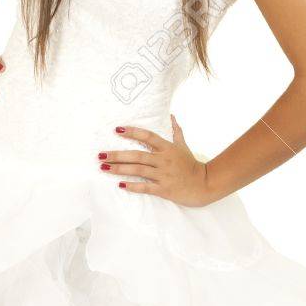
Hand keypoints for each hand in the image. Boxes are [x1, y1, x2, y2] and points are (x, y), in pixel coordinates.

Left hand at [99, 115, 214, 206]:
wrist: (204, 184)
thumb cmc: (192, 165)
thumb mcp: (184, 146)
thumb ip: (176, 131)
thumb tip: (172, 116)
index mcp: (167, 148)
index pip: (148, 136)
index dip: (132, 132)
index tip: (117, 129)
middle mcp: (164, 160)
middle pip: (137, 155)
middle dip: (117, 155)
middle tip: (101, 155)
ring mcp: (163, 175)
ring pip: (138, 170)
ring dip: (120, 169)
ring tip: (104, 168)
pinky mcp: (164, 189)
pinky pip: (146, 187)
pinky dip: (133, 186)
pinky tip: (121, 184)